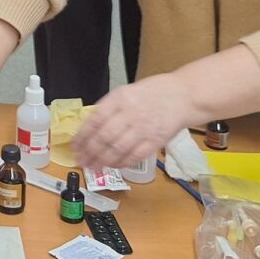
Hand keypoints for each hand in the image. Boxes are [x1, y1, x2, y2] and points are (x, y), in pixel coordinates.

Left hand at [70, 73, 194, 170]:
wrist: (184, 95)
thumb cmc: (154, 92)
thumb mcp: (127, 91)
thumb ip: (110, 108)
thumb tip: (90, 128)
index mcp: (120, 98)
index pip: (95, 119)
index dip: (82, 135)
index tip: (74, 146)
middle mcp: (130, 113)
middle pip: (104, 137)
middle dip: (89, 152)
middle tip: (81, 161)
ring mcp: (143, 128)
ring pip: (117, 149)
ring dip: (102, 161)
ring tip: (93, 166)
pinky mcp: (155, 141)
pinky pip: (134, 156)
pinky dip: (122, 163)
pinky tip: (113, 165)